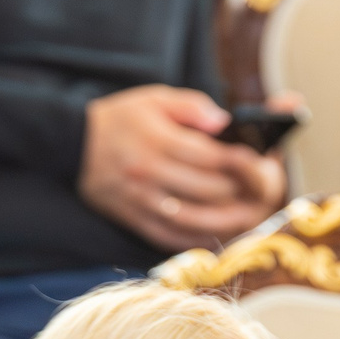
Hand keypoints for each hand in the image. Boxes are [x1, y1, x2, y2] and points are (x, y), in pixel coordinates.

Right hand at [79, 85, 288, 251]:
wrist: (72, 145)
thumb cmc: (121, 118)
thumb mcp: (155, 98)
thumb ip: (193, 107)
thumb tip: (225, 123)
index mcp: (159, 140)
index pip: (213, 157)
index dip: (245, 162)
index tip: (266, 161)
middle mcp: (151, 173)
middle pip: (210, 190)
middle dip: (245, 191)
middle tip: (267, 188)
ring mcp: (142, 201)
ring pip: (195, 220)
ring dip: (229, 222)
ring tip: (252, 215)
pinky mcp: (134, 219)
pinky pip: (171, 238)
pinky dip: (199, 239)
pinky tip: (219, 234)